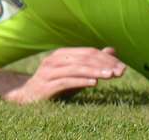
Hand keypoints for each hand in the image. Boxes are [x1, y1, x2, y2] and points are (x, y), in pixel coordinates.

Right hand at [4, 47, 126, 104]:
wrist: (26, 97)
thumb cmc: (54, 84)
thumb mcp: (74, 73)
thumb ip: (92, 62)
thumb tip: (113, 50)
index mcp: (63, 54)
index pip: (88, 52)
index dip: (106, 58)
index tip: (122, 67)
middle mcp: (55, 59)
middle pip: (84, 58)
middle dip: (104, 64)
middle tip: (120, 72)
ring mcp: (49, 72)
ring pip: (76, 69)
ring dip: (96, 71)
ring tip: (111, 75)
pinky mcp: (46, 86)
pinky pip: (66, 81)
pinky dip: (81, 81)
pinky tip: (93, 83)